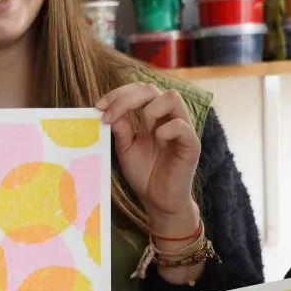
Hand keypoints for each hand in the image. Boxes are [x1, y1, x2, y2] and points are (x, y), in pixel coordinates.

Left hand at [97, 82, 200, 236]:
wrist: (159, 201)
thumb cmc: (145, 174)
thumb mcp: (126, 149)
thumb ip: (121, 129)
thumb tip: (109, 110)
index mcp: (153, 116)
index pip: (138, 91)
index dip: (118, 94)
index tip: (99, 107)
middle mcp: (168, 118)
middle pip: (152, 88)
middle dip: (126, 98)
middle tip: (108, 114)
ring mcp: (182, 129)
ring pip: (172, 97)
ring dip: (150, 109)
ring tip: (142, 130)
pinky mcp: (191, 145)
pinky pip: (181, 126)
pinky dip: (166, 129)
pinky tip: (157, 140)